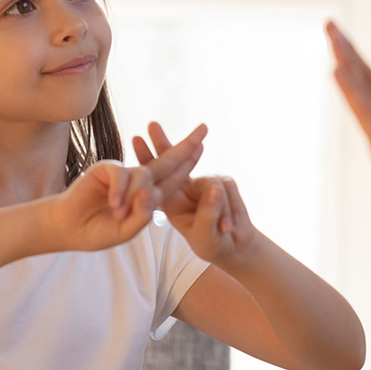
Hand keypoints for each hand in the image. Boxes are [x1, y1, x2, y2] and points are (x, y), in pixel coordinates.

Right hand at [44, 125, 206, 251]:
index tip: (203, 146)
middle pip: (167, 161)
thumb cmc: (98, 230)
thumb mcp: (127, 230)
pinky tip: (114, 204)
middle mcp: (139, 180)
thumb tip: (152, 193)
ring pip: (144, 175)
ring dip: (135, 196)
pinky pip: (122, 174)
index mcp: (148, 195)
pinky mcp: (106, 169)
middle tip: (205, 129)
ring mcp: (123, 173)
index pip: (174, 178)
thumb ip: (142, 215)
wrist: (69, 229)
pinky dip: (120, 190)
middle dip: (186, 146)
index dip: (188, 163)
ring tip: (120, 214)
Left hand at [133, 123, 258, 265]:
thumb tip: (214, 188)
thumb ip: (208, 213)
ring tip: (224, 230)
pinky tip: (229, 228)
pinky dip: (230, 212)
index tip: (136, 139)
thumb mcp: (205, 235)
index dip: (147, 158)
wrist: (234, 245)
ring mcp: (205, 182)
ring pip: (212, 182)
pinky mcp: (224, 182)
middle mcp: (185, 186)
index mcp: (172, 200)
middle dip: (163, 142)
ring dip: (220, 211)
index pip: (157, 177)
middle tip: (151, 124)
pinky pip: (227, 188)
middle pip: (172, 160)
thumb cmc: (212, 243)